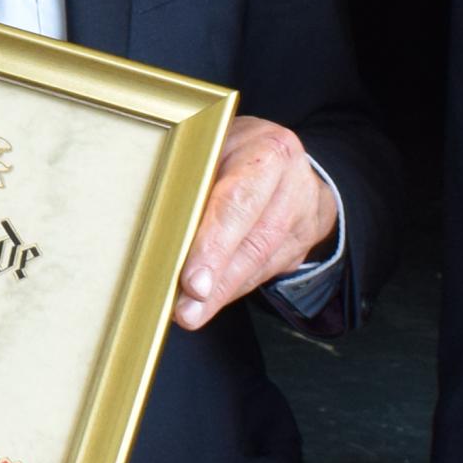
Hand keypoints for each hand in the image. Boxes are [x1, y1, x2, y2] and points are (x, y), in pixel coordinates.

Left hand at [174, 117, 336, 329]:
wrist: (287, 160)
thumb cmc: (233, 152)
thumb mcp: (213, 149)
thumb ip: (194, 181)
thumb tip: (157, 228)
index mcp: (269, 151)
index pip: (239, 202)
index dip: (214, 244)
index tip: (191, 280)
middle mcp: (294, 184)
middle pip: (255, 241)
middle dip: (218, 281)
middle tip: (187, 311)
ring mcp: (305, 217)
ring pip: (261, 263)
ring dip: (223, 292)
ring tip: (191, 314)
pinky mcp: (303, 243)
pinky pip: (267, 272)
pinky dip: (234, 288)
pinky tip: (210, 301)